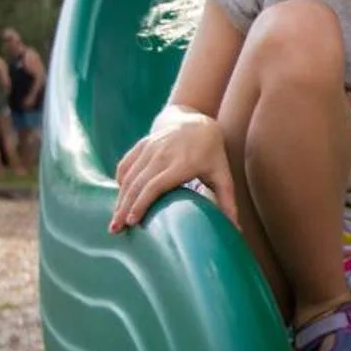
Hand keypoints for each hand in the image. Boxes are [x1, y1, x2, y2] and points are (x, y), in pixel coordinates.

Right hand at [110, 109, 237, 231]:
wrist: (196, 119)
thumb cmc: (211, 153)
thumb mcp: (223, 174)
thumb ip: (228, 202)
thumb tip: (236, 231)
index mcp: (181, 163)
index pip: (155, 185)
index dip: (142, 203)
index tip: (132, 221)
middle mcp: (162, 154)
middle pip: (138, 184)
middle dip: (124, 207)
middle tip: (116, 229)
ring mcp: (149, 147)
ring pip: (129, 176)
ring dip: (120, 199)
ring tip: (114, 220)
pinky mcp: (141, 144)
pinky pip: (126, 165)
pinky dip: (121, 181)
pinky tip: (119, 197)